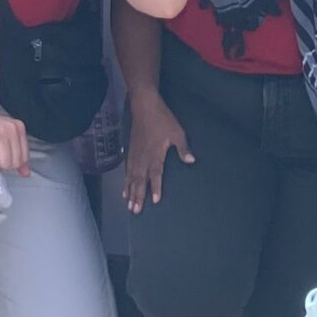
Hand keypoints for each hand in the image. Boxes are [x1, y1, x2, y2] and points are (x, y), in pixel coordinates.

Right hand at [121, 94, 193, 212]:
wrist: (144, 106)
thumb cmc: (162, 119)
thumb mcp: (177, 132)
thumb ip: (183, 148)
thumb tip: (192, 161)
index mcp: (155, 153)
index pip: (155, 174)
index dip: (155, 187)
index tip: (154, 201)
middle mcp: (143, 157)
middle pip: (140, 180)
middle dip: (138, 196)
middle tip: (135, 211)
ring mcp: (135, 155)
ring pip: (131, 177)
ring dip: (130, 192)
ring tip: (129, 206)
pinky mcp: (130, 151)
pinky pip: (127, 171)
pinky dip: (125, 182)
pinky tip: (124, 190)